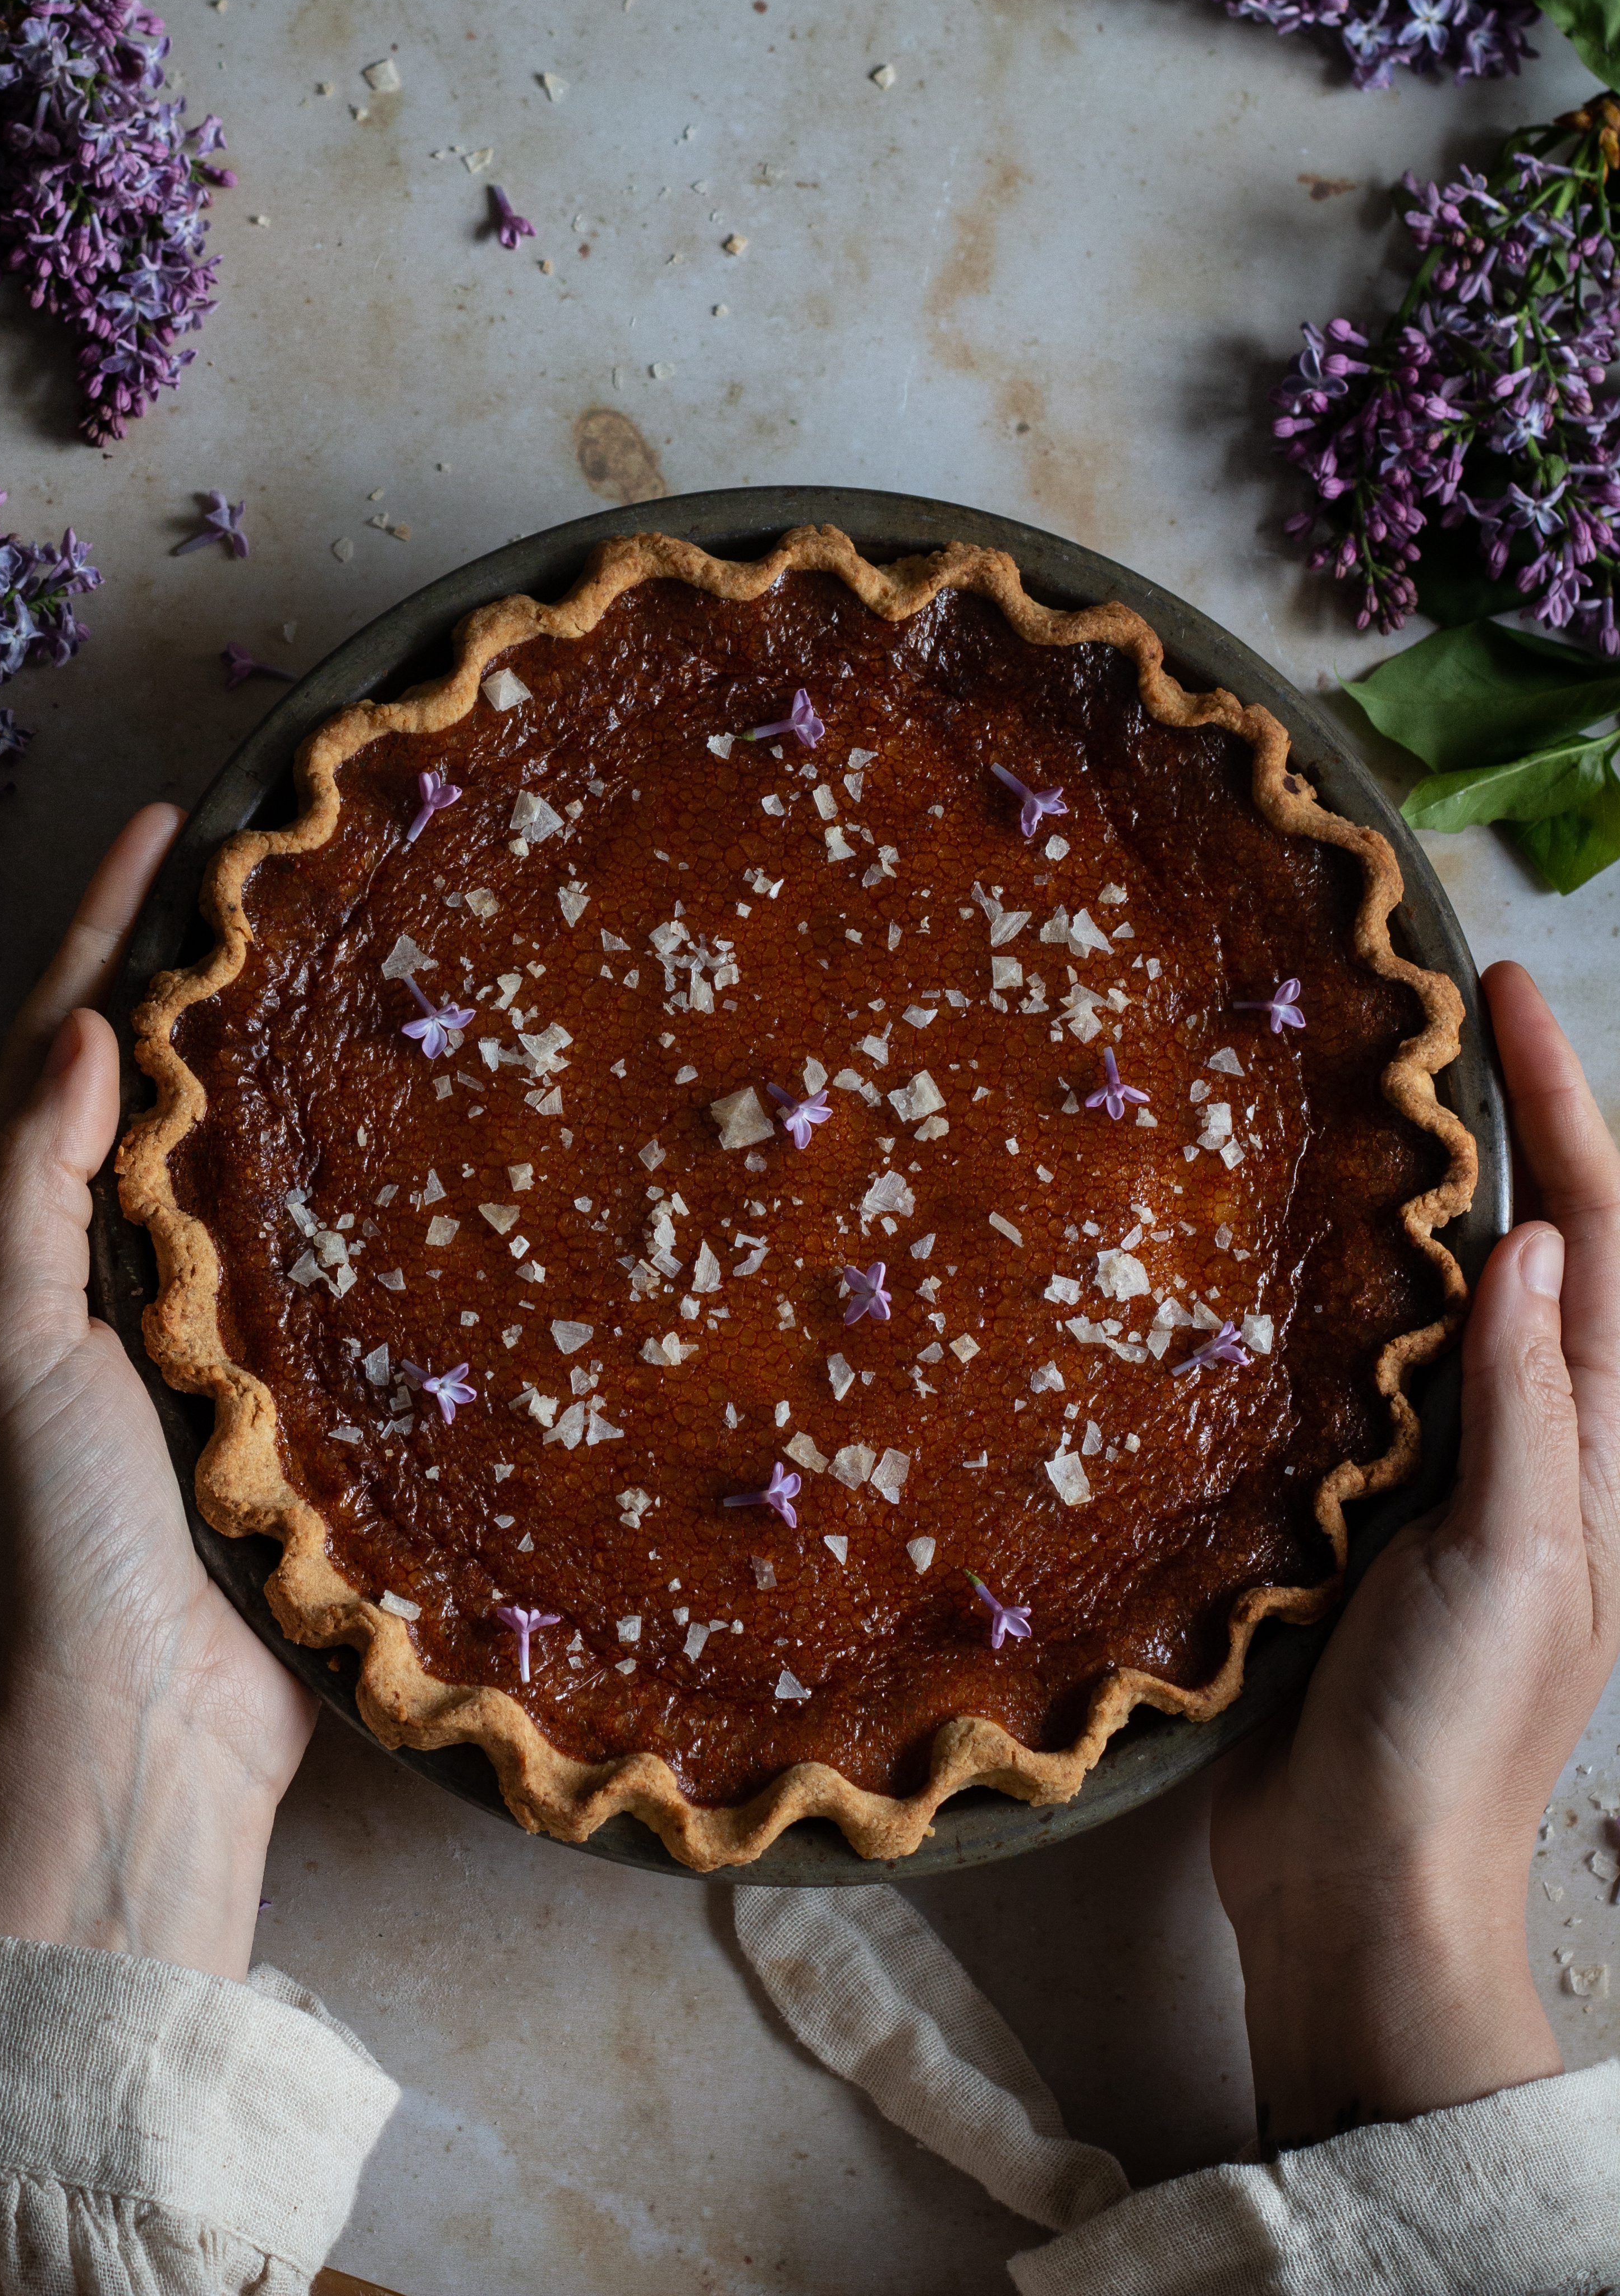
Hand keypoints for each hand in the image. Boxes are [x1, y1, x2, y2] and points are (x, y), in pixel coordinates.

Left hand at [0, 806, 316, 1978]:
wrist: (141, 1732)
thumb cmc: (55, 1537)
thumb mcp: (8, 1346)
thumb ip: (32, 1191)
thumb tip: (77, 1033)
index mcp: (34, 1253)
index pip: (62, 1051)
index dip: (107, 932)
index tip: (169, 823)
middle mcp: (118, 1279)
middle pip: (162, 1089)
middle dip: (212, 978)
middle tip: (295, 875)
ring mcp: (215, 1338)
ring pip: (259, 1165)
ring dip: (302, 1071)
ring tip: (377, 969)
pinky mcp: (300, 1402)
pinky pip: (337, 1267)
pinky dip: (374, 1195)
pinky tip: (444, 1151)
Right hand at [1210, 959, 1619, 2151]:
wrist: (1364, 1883)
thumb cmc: (1453, 1731)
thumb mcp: (1513, 1560)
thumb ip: (1524, 1404)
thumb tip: (1526, 1240)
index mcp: (1592, 1446)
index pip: (1593, 1234)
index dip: (1561, 1104)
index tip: (1501, 987)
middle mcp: (1531, 1440)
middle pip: (1537, 1242)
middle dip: (1508, 1119)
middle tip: (1431, 1008)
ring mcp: (1447, 1471)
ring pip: (1447, 1292)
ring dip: (1423, 1190)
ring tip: (1355, 1091)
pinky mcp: (1362, 1506)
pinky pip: (1366, 1364)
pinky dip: (1345, 1284)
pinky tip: (1281, 1248)